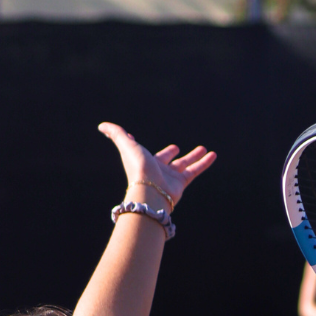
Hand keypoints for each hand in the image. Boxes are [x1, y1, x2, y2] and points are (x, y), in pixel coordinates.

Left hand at [99, 122, 216, 209]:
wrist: (150, 190)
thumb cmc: (138, 167)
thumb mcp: (127, 145)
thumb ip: (117, 134)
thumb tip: (101, 126)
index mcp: (145, 161)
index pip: (147, 152)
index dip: (145, 146)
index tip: (146, 141)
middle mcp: (158, 170)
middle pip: (167, 160)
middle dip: (172, 154)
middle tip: (177, 148)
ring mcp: (170, 177)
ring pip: (185, 165)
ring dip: (194, 157)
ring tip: (205, 149)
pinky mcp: (181, 183)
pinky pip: (195, 171)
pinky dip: (204, 163)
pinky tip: (213, 155)